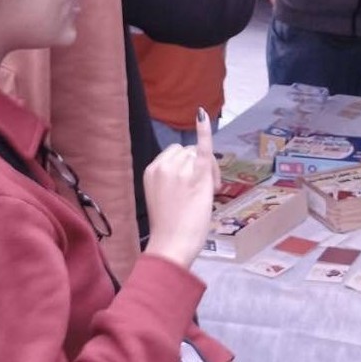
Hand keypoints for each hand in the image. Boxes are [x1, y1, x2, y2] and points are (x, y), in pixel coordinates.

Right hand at [143, 110, 220, 270]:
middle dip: (199, 166)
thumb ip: (175, 178)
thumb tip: (195, 164)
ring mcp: (179, 169)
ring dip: (209, 168)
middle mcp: (163, 165)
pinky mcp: (196, 175)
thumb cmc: (170, 227)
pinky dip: (203, 130)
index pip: (176, 155)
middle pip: (189, 152)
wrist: (172, 245)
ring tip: (208, 192)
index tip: (191, 188)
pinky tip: (201, 116)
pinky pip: (202, 147)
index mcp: (151, 170)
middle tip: (205, 191)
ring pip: (201, 155)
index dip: (188, 168)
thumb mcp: (165, 196)